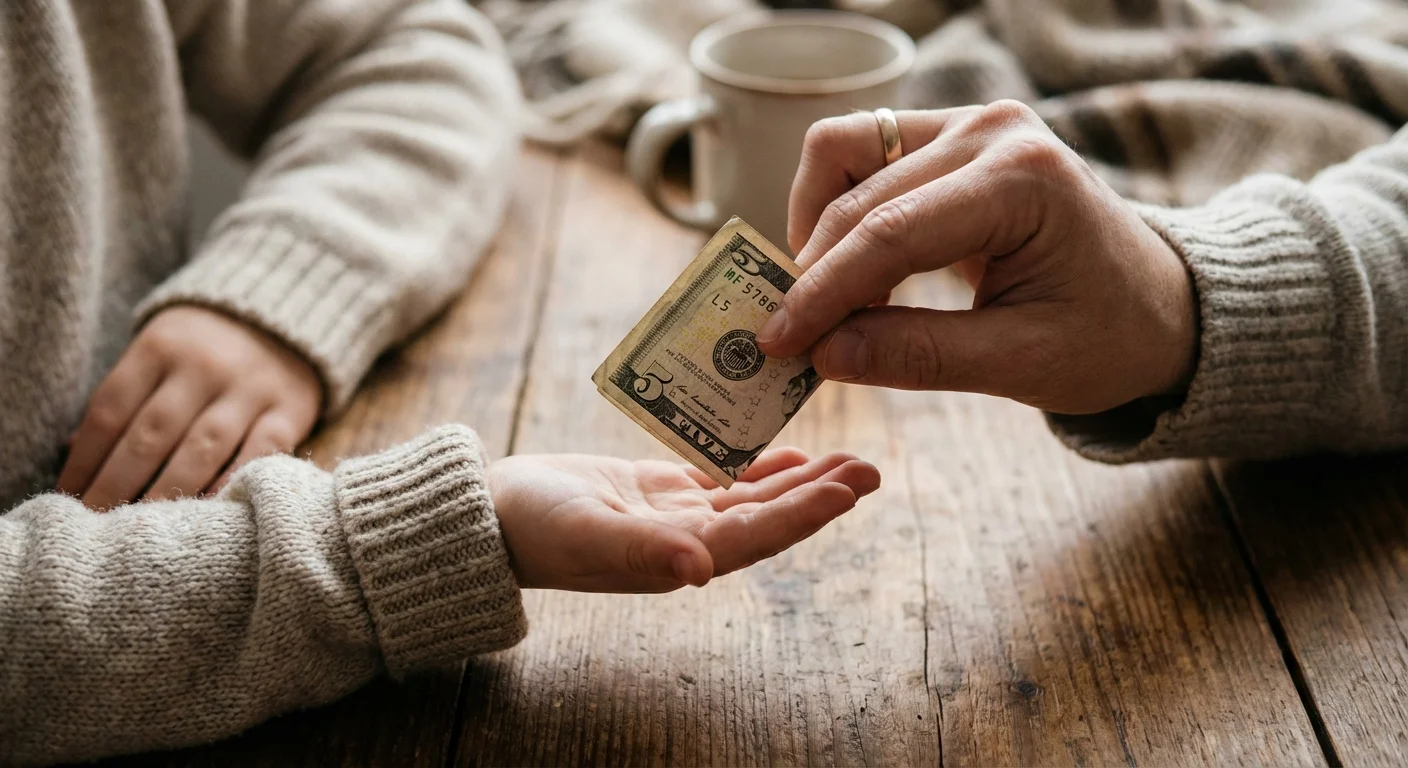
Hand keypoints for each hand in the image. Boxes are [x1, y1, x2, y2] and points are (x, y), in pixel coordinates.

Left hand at [57, 306, 321, 508]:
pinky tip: (207, 513)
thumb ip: (125, 398)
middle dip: (117, 486)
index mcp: (160, 346)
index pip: (110, 411)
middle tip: (97, 525)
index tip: (68, 497)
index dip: (84, 460)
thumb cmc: (205, 346)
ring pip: (201, 450)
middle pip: (150, 435)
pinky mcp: (290, 410)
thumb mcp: (158, 352)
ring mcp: (250, 389)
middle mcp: (204, 365)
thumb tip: (75, 454)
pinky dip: (231, 484)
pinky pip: (259, 454)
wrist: (286, 317)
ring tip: (143, 530)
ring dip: (167, 493)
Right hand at [488, 448, 880, 592]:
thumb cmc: (532, 528)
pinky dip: (755, 463)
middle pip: (768, 517)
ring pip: (750, 496)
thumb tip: (701, 570)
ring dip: (798, 478)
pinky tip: (787, 448)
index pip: (756, 535)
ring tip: (846, 457)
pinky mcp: (655, 489)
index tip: (849, 489)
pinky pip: (718, 476)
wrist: (488, 517)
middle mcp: (685, 540)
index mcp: (677, 556)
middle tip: (871, 468)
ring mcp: (673, 515)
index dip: (804, 513)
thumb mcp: (585, 534)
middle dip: (820, 494)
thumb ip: (643, 551)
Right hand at [757, 101, 1198, 414]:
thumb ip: (919, 357)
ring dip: (815, 228)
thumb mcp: (1022, 363)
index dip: (823, 292)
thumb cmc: (1108, 336)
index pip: (891, 232)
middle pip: (858, 195)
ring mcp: (967, 124)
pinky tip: (847, 274)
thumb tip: (822, 355)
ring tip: (820, 303)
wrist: (1159, 305)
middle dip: (811, 272)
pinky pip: (859, 154)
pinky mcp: (948, 137)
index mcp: (1023, 178)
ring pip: (841, 152)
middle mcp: (992, 129)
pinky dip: (836, 211)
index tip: (777, 344)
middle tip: (787, 341)